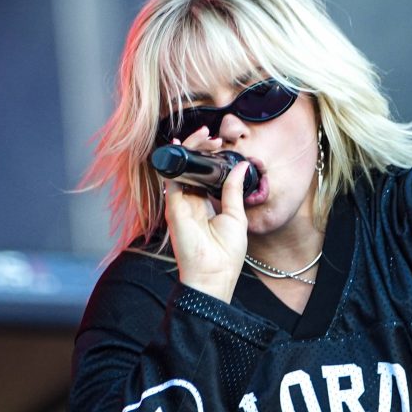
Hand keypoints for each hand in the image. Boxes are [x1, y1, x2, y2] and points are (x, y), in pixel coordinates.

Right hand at [164, 126, 249, 301]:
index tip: (219, 145)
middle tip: (212, 137)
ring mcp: (180, 205)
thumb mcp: (236, 216)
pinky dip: (176, 161)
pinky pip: (170, 179)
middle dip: (200, 148)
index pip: (203, 175)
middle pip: (191, 169)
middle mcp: (190, 203)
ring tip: (204, 137)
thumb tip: (241, 167)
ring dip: (190, 150)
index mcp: (204, 206)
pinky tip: (183, 146)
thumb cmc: (226, 254)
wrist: (214, 275)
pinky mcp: (174, 208)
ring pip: (181, 169)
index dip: (209, 158)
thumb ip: (233, 190)